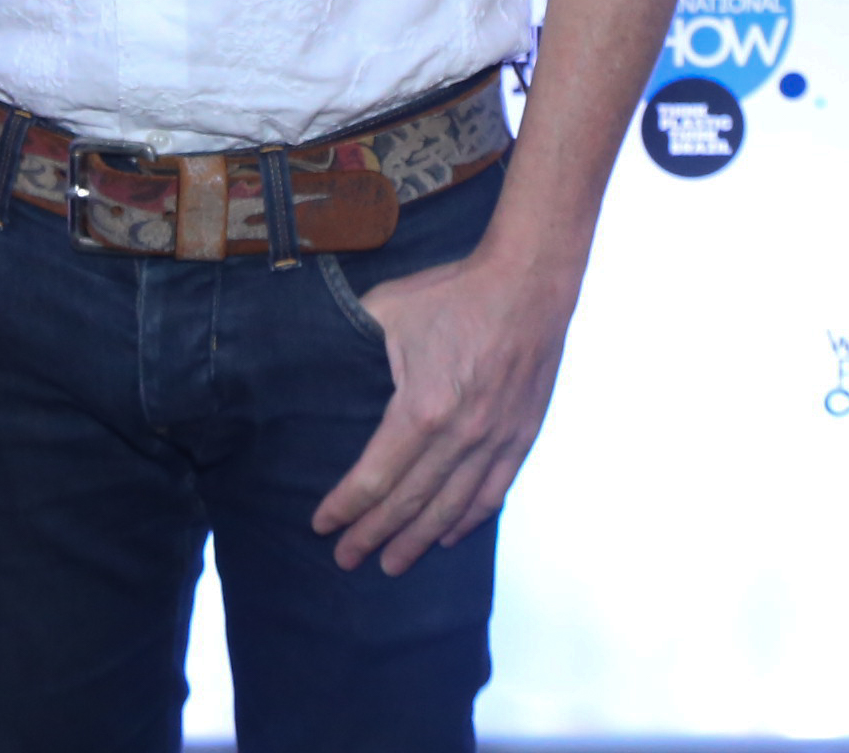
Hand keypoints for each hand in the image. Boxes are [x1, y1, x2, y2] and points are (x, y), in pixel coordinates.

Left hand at [309, 249, 575, 573]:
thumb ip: (354, 344)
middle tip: (346, 560)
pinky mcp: (521, 436)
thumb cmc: (455, 293)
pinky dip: (467, 520)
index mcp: (422, 409)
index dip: (345, 507)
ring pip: (450, 509)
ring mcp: (495, 441)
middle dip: (372, 535)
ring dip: (418, 541)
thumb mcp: (389, 309)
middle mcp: (460, 436)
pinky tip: (448, 537)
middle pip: (409, 503)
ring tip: (391, 564)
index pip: (375, 478)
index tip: (322, 525)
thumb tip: (319, 365)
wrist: (528, 283)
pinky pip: (492, 493)